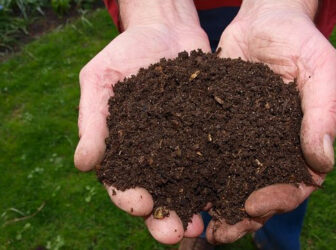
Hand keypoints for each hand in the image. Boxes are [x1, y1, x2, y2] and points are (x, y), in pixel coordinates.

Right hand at [74, 1, 210, 243]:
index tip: (140, 205)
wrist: (165, 29)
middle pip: (159, 194)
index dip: (129, 198)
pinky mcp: (210, 134)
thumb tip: (82, 164)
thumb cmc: (126, 52)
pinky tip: (230, 192)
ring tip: (204, 225)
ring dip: (195, 208)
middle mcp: (155, 154)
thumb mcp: (100, 79)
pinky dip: (222, 179)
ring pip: (189, 186)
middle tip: (176, 233)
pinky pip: (216, 160)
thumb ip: (92, 120)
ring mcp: (184, 146)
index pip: (122, 182)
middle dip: (165, 217)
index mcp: (124, 148)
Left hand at [206, 0, 335, 243]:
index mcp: (300, 143)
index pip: (294, 185)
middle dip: (240, 216)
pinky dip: (194, 173)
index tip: (252, 207)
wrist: (264, 19)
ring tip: (194, 221)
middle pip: (258, 192)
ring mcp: (242, 139)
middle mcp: (270, 147)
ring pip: (229, 180)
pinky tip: (177, 186)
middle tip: (218, 232)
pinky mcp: (217, 126)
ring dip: (213, 203)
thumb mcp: (320, 70)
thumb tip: (323, 163)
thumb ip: (323, 113)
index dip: (276, 201)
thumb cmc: (299, 40)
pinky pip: (206, 154)